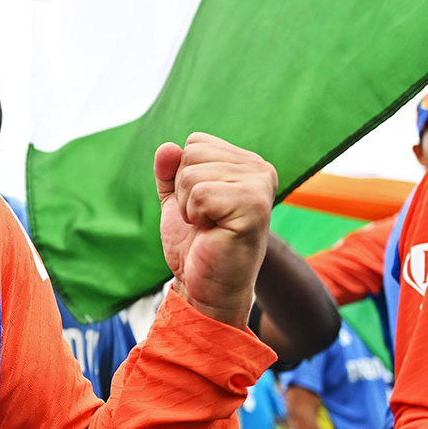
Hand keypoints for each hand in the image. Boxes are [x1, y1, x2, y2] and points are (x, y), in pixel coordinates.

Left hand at [155, 135, 276, 326]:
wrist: (206, 286)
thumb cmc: (196, 244)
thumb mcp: (177, 200)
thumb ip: (170, 171)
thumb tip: (168, 148)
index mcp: (246, 163)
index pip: (196, 142)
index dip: (184, 175)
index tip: (202, 205)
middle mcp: (259, 168)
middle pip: (192, 153)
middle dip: (184, 190)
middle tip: (204, 218)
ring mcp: (259, 186)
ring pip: (191, 173)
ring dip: (189, 206)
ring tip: (209, 226)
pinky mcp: (253, 206)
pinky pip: (199, 194)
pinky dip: (195, 216)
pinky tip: (212, 231)